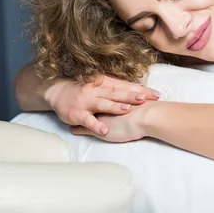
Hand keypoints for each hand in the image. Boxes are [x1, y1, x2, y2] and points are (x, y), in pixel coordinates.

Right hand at [44, 74, 160, 135]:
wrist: (57, 91)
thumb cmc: (84, 89)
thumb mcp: (100, 85)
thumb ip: (117, 88)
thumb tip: (139, 90)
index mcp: (104, 83)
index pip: (125, 86)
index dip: (140, 89)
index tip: (156, 94)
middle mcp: (96, 90)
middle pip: (117, 93)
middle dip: (132, 96)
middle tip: (147, 98)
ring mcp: (86, 102)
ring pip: (103, 104)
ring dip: (115, 107)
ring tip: (128, 110)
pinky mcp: (78, 114)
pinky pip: (88, 120)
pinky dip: (97, 125)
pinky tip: (105, 130)